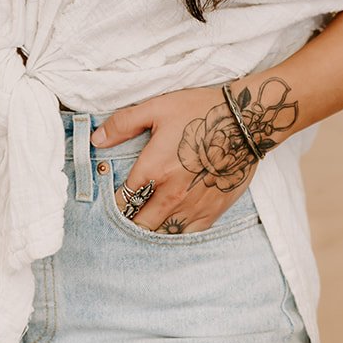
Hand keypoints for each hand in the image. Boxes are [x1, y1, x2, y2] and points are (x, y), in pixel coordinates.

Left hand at [89, 79, 291, 232]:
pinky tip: (171, 226)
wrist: (245, 121)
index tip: (109, 202)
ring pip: (163, 233)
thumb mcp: (156, 108)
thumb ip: (123, 124)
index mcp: (154, 169)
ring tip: (146, 222)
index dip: (112, 204)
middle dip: (130, 222)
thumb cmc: (199, 111)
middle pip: (140, 224)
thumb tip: (96, 139)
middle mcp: (171, 194)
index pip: (122, 200)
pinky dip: (176, 233)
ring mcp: (193, 206)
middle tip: (126, 215)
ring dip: (152, 229)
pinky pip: (188, 234)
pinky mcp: (212, 211)